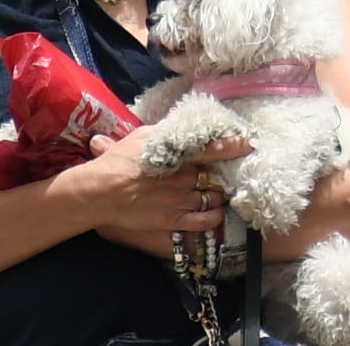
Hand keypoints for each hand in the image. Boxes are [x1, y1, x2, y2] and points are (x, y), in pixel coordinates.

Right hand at [61, 128, 230, 246]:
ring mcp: (179, 200)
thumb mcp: (141, 137)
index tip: (250, 143)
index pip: (214, 149)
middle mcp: (183, 177)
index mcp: (177, 155)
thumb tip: (177, 128)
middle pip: (216, 176)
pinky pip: (203, 221)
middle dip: (225, 175)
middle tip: (232, 173)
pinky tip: (218, 213)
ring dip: (221, 195)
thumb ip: (164, 133)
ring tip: (223, 192)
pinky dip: (215, 217)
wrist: (99, 192)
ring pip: (213, 197)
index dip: (235, 146)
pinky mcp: (172, 219)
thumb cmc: (116, 162)